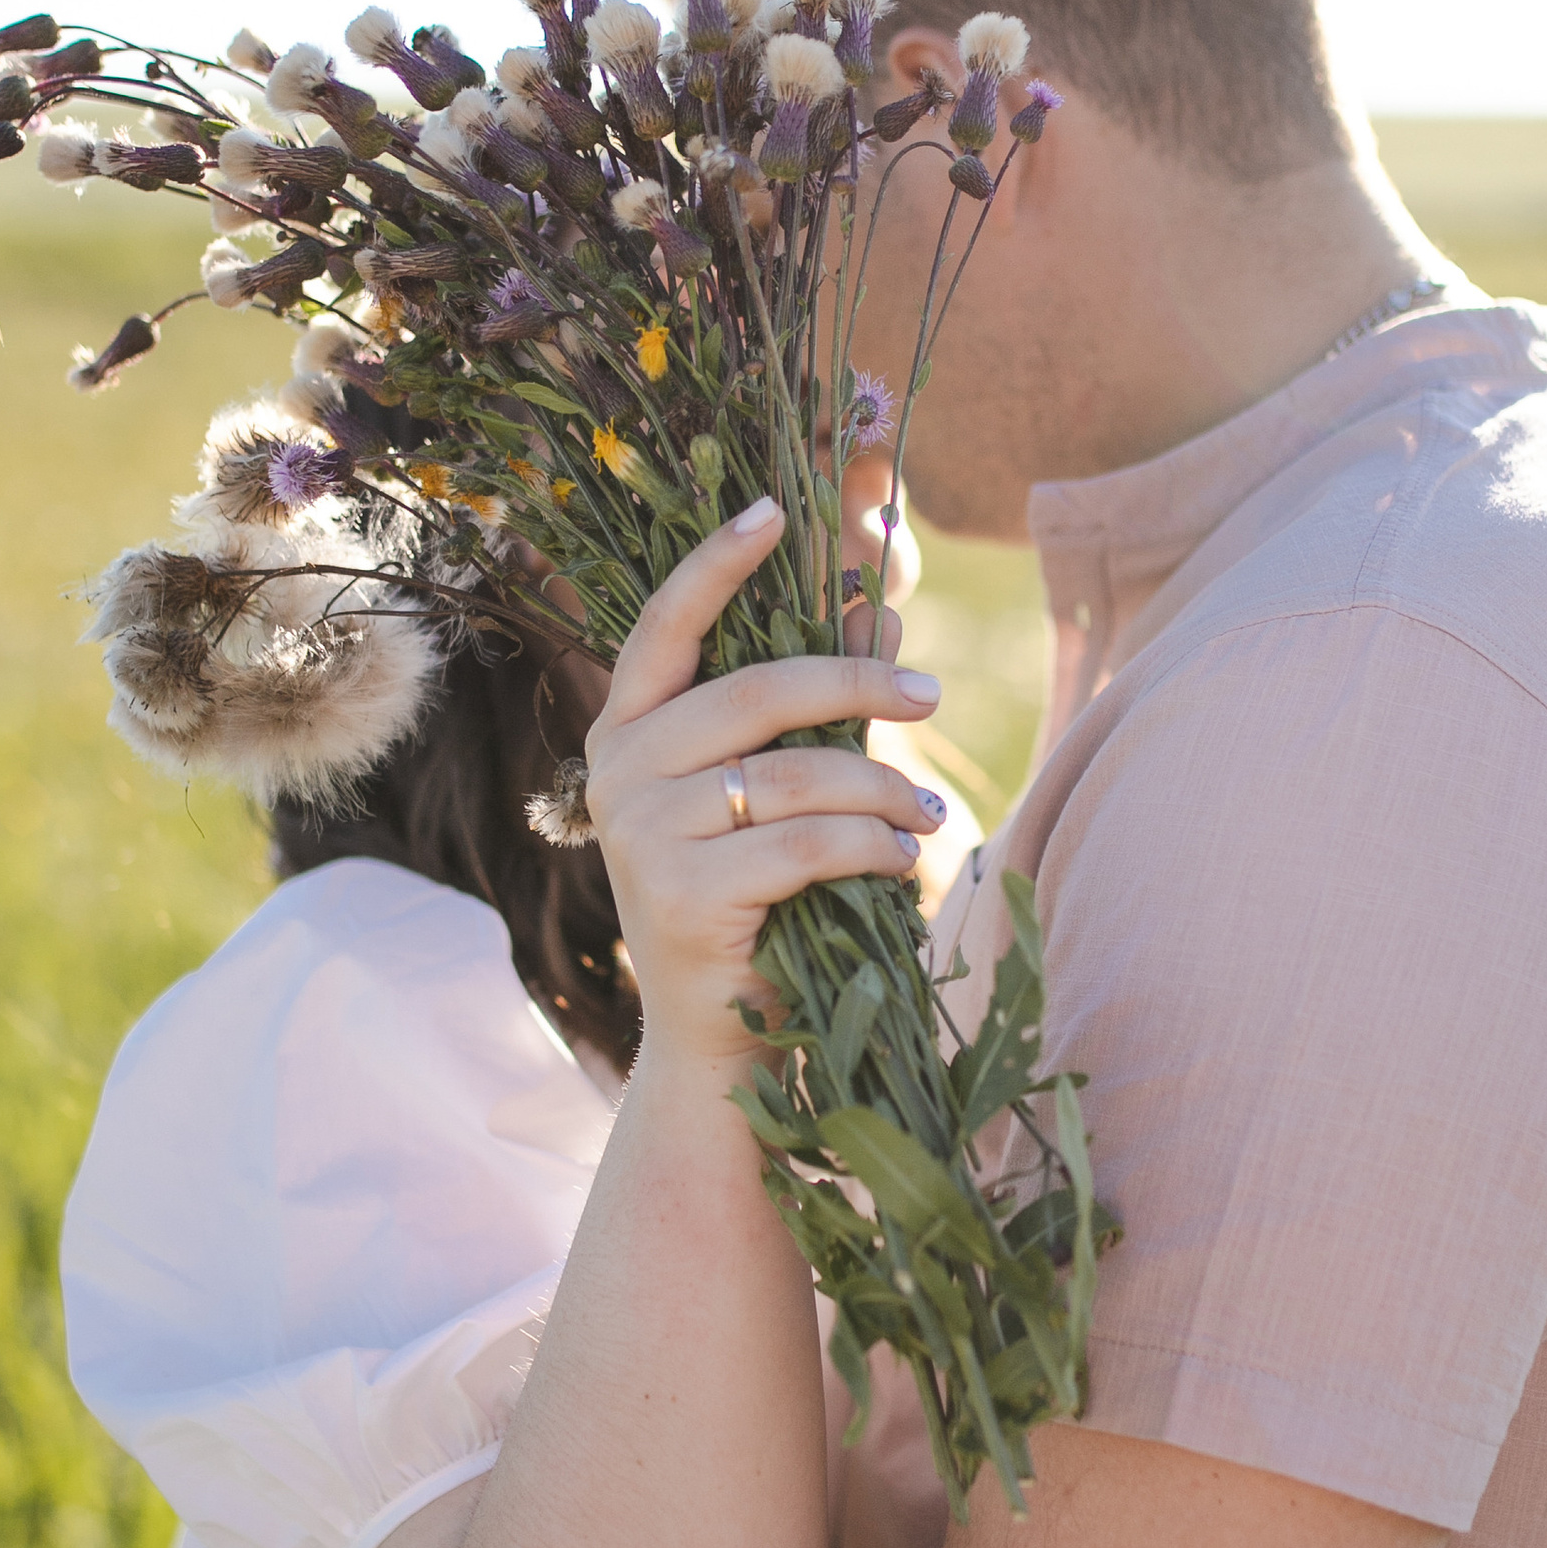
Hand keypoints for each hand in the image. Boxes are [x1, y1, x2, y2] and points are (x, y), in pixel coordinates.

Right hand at [581, 499, 947, 1067]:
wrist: (720, 1037)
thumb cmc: (754, 901)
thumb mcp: (777, 791)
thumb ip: (815, 706)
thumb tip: (882, 609)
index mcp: (627, 732)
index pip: (665, 626)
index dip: (717, 564)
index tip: (774, 510)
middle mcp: (618, 773)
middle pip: (755, 691)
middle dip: (857, 684)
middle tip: (927, 694)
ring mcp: (640, 835)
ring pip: (794, 775)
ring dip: (881, 787)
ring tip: (929, 812)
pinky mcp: (680, 898)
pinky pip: (805, 845)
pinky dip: (870, 845)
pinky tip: (902, 859)